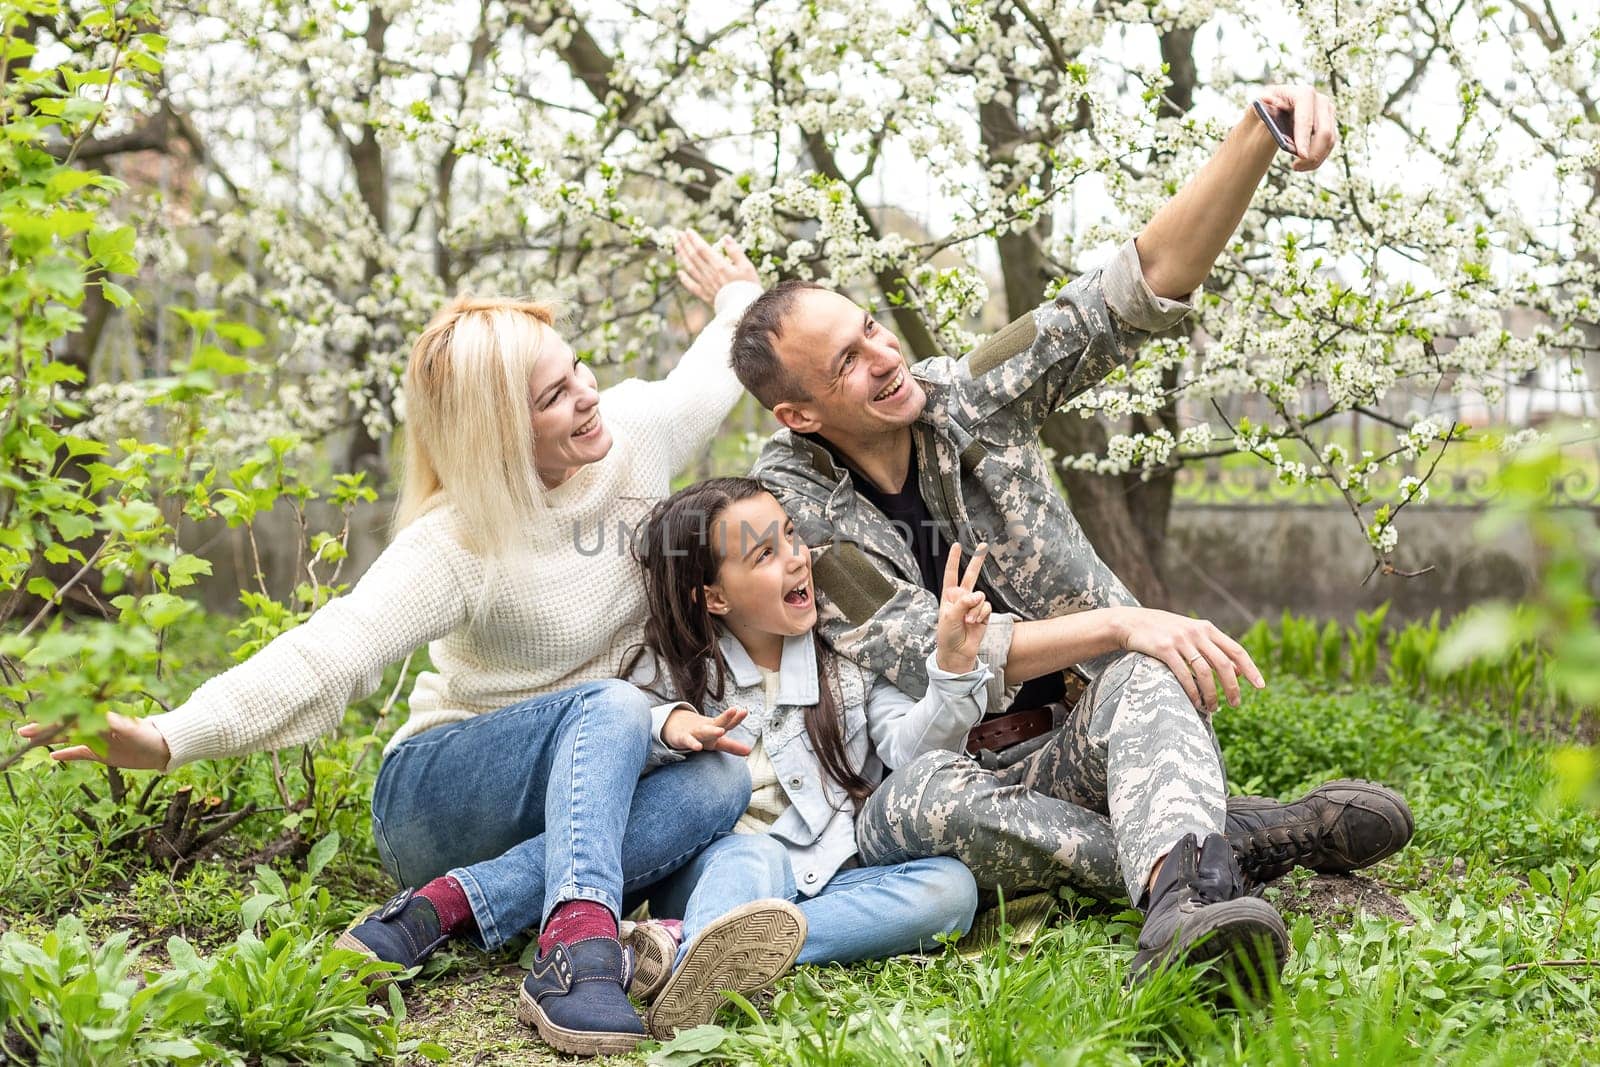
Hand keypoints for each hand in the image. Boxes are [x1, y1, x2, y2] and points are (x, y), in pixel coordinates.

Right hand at [16, 712, 170, 769]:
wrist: (161, 748)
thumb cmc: (146, 733)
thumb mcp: (127, 727)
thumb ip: (108, 722)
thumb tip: (91, 716)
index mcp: (99, 716)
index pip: (70, 716)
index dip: (52, 717)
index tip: (35, 719)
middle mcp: (95, 727)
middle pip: (65, 726)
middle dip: (44, 727)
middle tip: (22, 730)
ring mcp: (96, 740)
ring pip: (68, 739)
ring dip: (51, 739)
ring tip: (30, 739)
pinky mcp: (101, 753)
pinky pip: (79, 753)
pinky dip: (66, 754)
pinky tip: (51, 756)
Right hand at [662, 705, 752, 755]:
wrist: (674, 727)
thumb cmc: (699, 735)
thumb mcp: (716, 742)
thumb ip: (732, 746)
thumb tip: (749, 751)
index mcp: (715, 728)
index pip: (727, 723)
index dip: (736, 718)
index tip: (744, 711)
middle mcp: (706, 729)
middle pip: (717, 723)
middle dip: (726, 718)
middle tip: (734, 710)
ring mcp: (694, 732)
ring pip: (703, 731)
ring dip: (712, 731)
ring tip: (721, 731)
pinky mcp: (682, 738)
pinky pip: (687, 741)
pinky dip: (692, 743)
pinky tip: (698, 747)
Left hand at [675, 230, 758, 304]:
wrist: (745, 310)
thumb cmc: (749, 287)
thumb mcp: (747, 266)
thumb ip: (735, 251)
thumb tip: (726, 237)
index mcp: (720, 265)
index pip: (703, 249)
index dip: (694, 239)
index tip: (687, 230)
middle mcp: (709, 274)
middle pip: (694, 256)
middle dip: (685, 244)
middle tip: (678, 234)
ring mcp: (706, 285)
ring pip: (690, 268)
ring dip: (682, 256)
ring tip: (677, 246)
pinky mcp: (705, 296)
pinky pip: (691, 286)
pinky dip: (684, 279)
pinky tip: (679, 272)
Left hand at [935, 542, 990, 673]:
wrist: (958, 653)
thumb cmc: (948, 635)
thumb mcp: (949, 617)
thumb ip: (962, 603)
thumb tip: (977, 595)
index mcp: (949, 596)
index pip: (951, 574)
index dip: (954, 560)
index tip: (957, 545)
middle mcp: (962, 598)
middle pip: (971, 575)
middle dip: (977, 561)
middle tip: (983, 545)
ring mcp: (974, 605)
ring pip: (980, 596)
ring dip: (975, 609)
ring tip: (968, 622)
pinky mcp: (984, 614)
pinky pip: (987, 607)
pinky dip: (981, 615)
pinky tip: (976, 623)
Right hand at [1107, 607, 1265, 713]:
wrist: (1132, 622)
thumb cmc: (1165, 631)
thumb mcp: (1192, 634)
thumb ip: (1214, 649)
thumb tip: (1239, 671)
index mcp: (1206, 628)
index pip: (1236, 650)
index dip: (1250, 669)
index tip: (1260, 686)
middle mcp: (1196, 633)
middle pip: (1223, 664)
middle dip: (1232, 687)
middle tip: (1236, 704)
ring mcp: (1180, 641)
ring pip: (1204, 672)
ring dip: (1212, 694)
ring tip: (1213, 708)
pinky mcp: (1164, 649)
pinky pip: (1184, 674)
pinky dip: (1192, 691)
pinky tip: (1196, 702)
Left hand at [1254, 84, 1337, 171]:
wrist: (1273, 110)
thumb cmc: (1264, 109)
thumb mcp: (1257, 108)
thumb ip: (1260, 107)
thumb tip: (1267, 100)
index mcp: (1302, 94)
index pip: (1306, 116)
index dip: (1304, 136)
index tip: (1300, 155)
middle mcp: (1320, 100)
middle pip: (1324, 131)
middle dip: (1313, 153)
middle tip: (1296, 167)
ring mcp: (1328, 112)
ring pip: (1330, 140)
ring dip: (1315, 159)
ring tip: (1296, 167)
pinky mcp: (1330, 124)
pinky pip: (1329, 145)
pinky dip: (1318, 158)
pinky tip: (1303, 165)